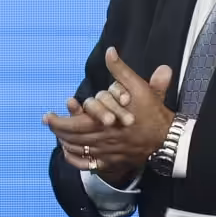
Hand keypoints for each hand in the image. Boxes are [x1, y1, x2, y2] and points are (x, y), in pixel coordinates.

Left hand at [43, 48, 174, 184]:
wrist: (168, 138)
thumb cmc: (153, 113)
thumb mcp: (138, 87)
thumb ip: (121, 70)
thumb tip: (110, 51)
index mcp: (106, 123)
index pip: (73, 125)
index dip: (58, 122)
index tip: (47, 116)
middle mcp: (103, 140)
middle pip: (72, 139)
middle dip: (57, 130)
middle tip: (48, 122)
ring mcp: (108, 153)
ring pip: (79, 150)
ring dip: (64, 142)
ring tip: (57, 133)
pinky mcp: (113, 162)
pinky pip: (88, 165)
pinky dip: (75, 159)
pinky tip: (69, 152)